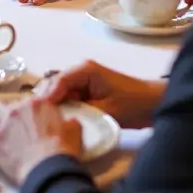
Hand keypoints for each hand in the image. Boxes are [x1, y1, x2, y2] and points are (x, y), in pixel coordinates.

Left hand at [0, 97, 82, 183]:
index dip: (32, 107)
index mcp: (38, 103)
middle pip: (12, 103)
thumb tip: (68, 121)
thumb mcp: (74, 129)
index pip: (32, 97)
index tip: (32, 115)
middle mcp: (18, 108)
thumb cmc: (63, 150)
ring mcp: (4, 122)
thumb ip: (68, 121)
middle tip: (18, 125)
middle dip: (15, 112)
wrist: (48, 170)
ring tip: (0, 125)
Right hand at [35, 60, 164, 129]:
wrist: (153, 104)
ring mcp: (82, 80)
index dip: (48, 97)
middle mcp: (80, 71)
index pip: (59, 80)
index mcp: (85, 70)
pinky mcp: (85, 90)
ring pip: (59, 91)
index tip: (39, 113)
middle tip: (39, 120)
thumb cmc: (133, 105)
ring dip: (54, 105)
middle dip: (47, 100)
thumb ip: (82, 111)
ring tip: (45, 121)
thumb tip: (60, 119)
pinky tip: (58, 120)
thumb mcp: (106, 110)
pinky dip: (63, 107)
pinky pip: (68, 97)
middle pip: (55, 84)